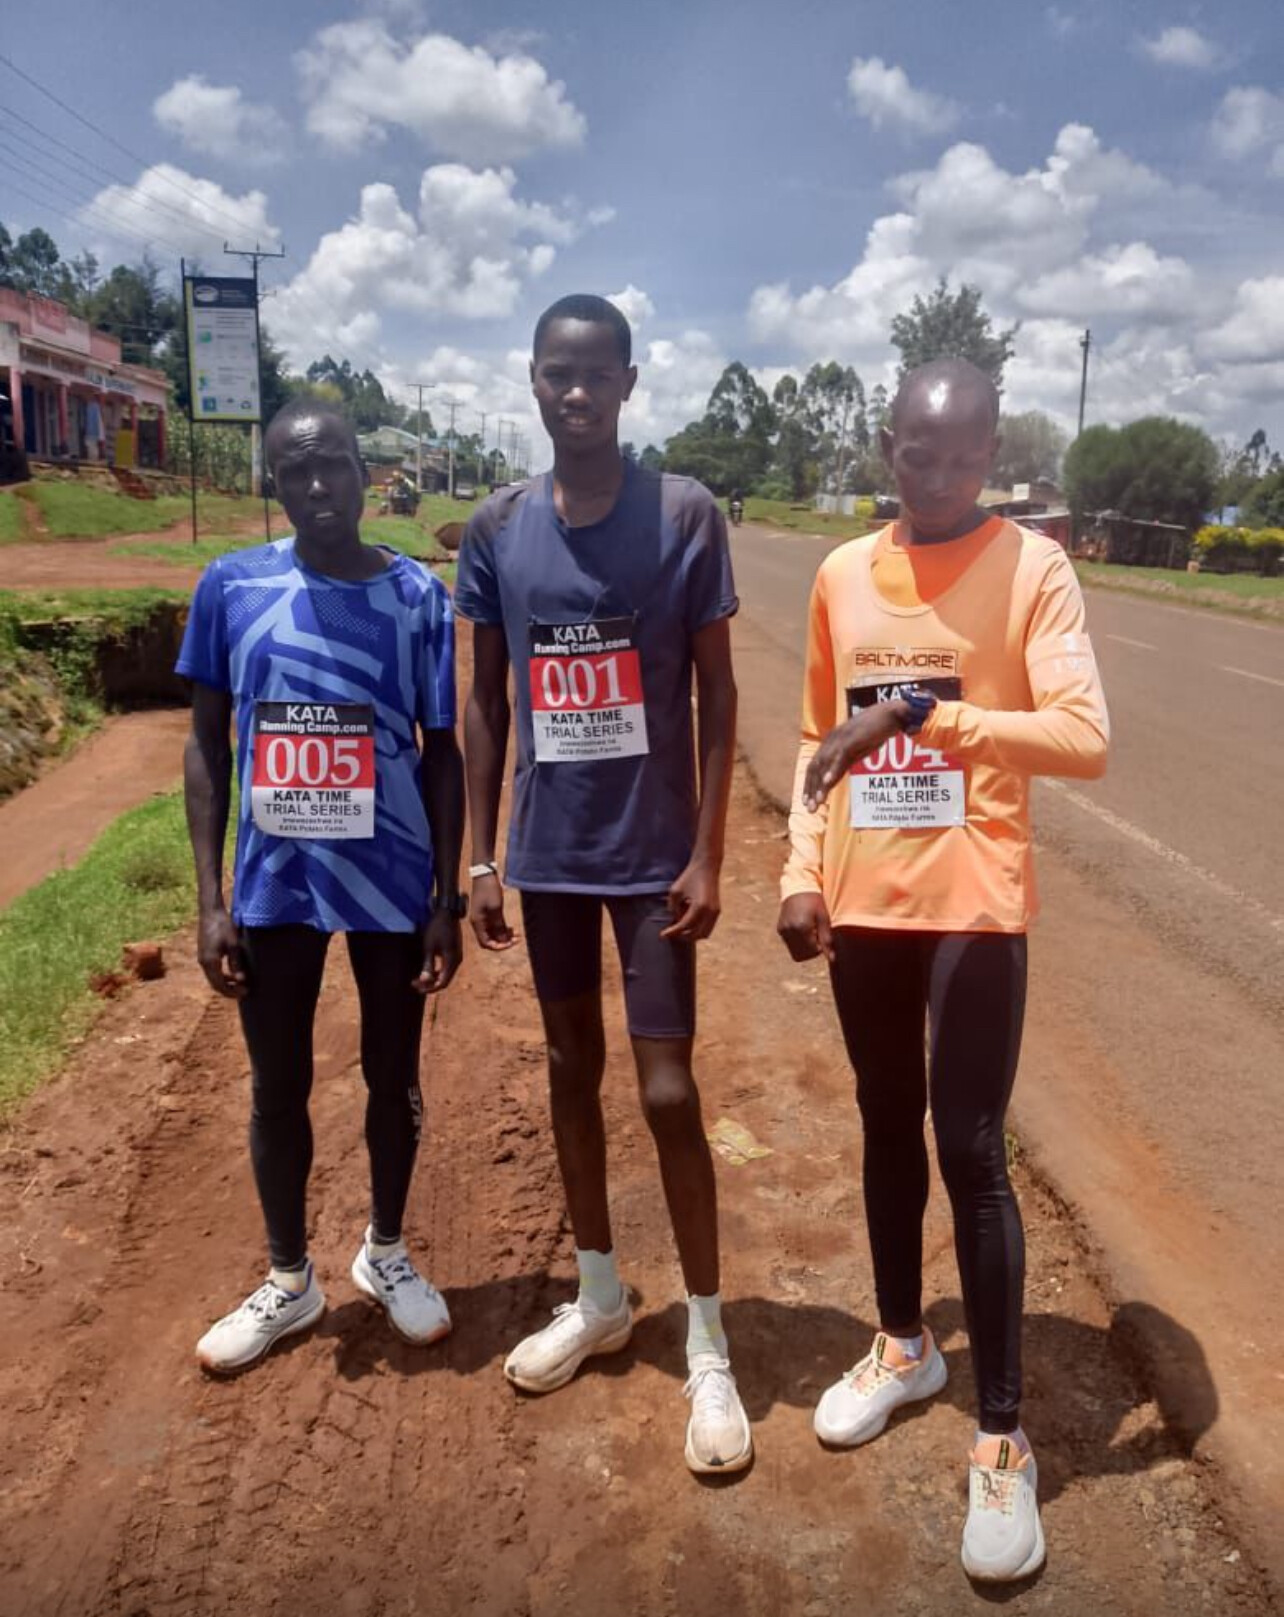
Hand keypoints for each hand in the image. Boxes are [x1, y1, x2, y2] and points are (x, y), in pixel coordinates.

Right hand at [197, 906, 247, 997]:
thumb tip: (240, 979)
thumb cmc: (223, 926)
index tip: (244, 993)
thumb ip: (236, 963)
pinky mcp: (203, 954)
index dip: (232, 992)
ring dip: (225, 983)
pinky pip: (212, 970)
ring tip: (239, 984)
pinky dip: (221, 975)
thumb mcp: (233, 945)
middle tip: (243, 992)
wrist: (210, 912)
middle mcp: (203, 963)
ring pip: (213, 978)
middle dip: (229, 990)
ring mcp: (202, 958)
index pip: (219, 985)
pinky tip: (232, 973)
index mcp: (210, 962)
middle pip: (215, 984)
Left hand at [415, 909, 461, 993]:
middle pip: (444, 980)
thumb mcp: (429, 947)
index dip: (429, 988)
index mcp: (452, 961)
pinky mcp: (454, 952)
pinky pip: (446, 967)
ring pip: (445, 974)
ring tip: (420, 979)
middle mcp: (457, 961)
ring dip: (433, 978)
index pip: (442, 983)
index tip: (416, 987)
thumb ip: (428, 965)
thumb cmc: (436, 929)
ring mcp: (456, 957)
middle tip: (415, 984)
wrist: (446, 913)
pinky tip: (428, 969)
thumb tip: (424, 982)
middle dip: (430, 984)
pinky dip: (437, 971)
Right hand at [469, 872, 515, 950]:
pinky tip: (512, 928)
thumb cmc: (489, 890)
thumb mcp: (496, 908)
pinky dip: (503, 928)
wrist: (485, 874)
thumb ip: (499, 925)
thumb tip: (503, 940)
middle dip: (503, 941)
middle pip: (489, 939)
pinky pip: (494, 925)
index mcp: (478, 923)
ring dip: (504, 935)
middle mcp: (478, 922)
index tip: (511, 943)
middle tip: (517, 939)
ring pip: (493, 933)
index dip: (499, 946)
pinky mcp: (487, 912)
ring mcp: (482, 917)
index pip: (486, 942)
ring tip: (517, 934)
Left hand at [661, 857, 720, 940]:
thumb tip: (675, 922)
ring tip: (679, 929)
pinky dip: (698, 930)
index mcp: (700, 906)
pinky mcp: (717, 911)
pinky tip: (688, 923)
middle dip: (682, 936)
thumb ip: (673, 909)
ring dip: (691, 934)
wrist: (707, 866)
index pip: (684, 926)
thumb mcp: (675, 891)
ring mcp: (716, 912)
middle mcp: (710, 912)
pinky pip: (708, 928)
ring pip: (704, 934)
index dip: (672, 932)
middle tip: (670, 932)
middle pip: (695, 934)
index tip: (662, 935)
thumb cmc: (689, 877)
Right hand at [777, 893, 834, 962]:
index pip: (812, 952)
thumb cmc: (814, 900)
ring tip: (810, 932)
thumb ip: (827, 939)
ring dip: (804, 948)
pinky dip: (798, 942)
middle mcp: (789, 931)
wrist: (798, 887)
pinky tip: (802, 929)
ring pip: (795, 952)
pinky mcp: (780, 929)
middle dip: (812, 950)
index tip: (822, 934)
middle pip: (802, 955)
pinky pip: (789, 944)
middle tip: (817, 935)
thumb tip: (831, 959)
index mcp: (801, 928)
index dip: (820, 947)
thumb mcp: (824, 918)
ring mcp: (783, 931)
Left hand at [801, 693, 934, 811]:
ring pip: (825, 765)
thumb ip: (844, 763)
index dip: (810, 785)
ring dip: (820, 786)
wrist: (892, 713)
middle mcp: (831, 740)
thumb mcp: (857, 751)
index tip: (808, 802)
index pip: (815, 767)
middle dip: (811, 789)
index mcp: (831, 743)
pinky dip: (833, 770)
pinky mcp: (852, 738)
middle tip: (810, 809)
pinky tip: (828, 783)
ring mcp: (840, 739)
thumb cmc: (875, 731)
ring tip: (817, 803)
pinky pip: (840, 757)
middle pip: (815, 768)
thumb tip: (833, 779)